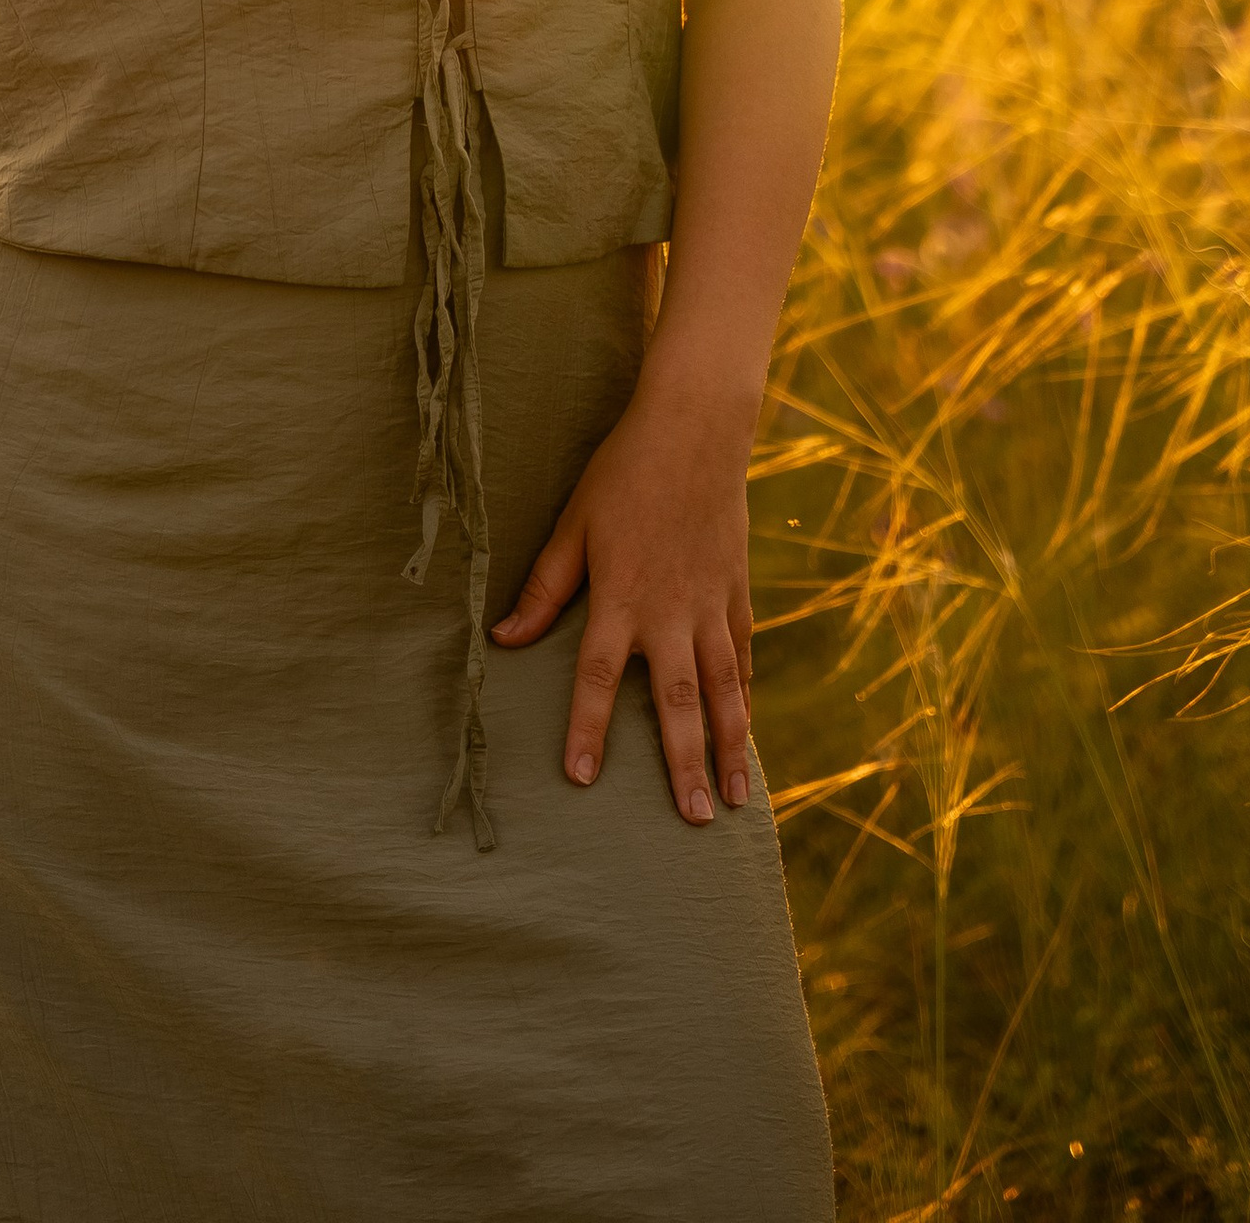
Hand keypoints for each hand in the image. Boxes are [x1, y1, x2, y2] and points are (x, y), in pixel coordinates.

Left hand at [490, 389, 756, 823]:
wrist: (695, 427)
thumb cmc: (623, 472)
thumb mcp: (573, 524)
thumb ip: (544, 588)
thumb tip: (502, 640)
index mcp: (622, 595)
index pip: (598, 675)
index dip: (587, 727)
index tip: (582, 778)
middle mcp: (671, 611)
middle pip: (678, 701)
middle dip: (684, 764)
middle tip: (693, 821)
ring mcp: (711, 604)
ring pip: (724, 689)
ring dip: (728, 747)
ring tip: (733, 801)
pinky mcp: (737, 591)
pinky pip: (743, 656)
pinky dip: (746, 697)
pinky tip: (746, 733)